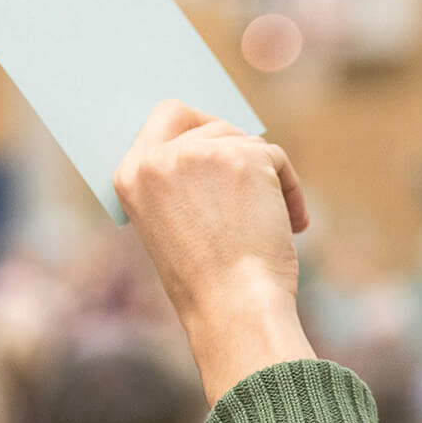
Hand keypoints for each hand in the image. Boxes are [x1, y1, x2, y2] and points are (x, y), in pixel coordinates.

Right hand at [115, 101, 315, 402]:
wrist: (232, 307)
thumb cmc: (207, 282)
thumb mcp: (172, 226)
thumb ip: (182, 182)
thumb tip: (219, 141)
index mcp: (130, 176)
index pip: (167, 115)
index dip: (200, 124)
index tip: (225, 143)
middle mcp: (159, 158)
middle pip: (214, 124)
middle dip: (240, 156)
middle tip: (256, 191)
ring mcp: (200, 152)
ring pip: (246, 142)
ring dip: (266, 179)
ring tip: (274, 223)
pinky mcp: (243, 156)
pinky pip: (275, 157)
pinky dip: (289, 190)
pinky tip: (291, 225)